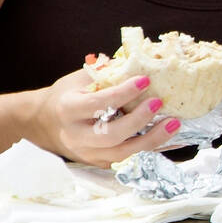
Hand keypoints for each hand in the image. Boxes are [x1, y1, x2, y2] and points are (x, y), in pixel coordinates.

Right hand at [38, 67, 180, 167]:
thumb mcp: (80, 79)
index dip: (123, 93)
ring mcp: (87, 153)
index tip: (145, 80)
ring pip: (122, 153)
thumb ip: (107, 72)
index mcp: (69, 109)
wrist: (47, 122)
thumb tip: (141, 59)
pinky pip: (129, 160)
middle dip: (138, 120)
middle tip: (159, 103)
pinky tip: (171, 139)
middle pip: (110, 135)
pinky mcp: (99, 162)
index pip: (98, 104)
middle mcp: (76, 135)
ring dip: (152, 140)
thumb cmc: (69, 94)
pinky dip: (152, 150)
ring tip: (174, 124)